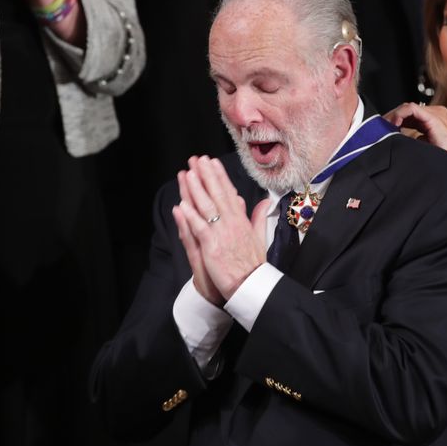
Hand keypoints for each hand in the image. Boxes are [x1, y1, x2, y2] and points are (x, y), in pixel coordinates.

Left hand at [174, 156, 270, 301]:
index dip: (220, 177)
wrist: (252, 286)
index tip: (212, 163)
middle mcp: (232, 223)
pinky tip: (182, 205)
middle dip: (207, 176)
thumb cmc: (253, 264)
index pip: (229, 193)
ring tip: (189, 173)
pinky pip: (200, 228)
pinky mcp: (213, 247)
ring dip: (197, 189)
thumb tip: (264, 202)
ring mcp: (222, 234)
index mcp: (241, 221)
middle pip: (217, 194)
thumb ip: (258, 217)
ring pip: (208, 207)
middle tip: (198, 159)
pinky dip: (191, 216)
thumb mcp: (259, 236)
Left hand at [384, 103, 446, 208]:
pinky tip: (394, 124)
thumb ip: (409, 138)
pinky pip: (411, 108)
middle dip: (391, 117)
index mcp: (433, 120)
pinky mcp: (434, 117)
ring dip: (393, 116)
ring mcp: (436, 113)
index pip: (409, 113)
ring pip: (407, 107)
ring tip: (385, 127)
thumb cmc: (439, 160)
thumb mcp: (419, 146)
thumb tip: (390, 135)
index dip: (394, 119)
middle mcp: (436, 113)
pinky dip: (399, 114)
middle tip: (379, 127)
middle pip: (406, 109)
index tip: (382, 129)